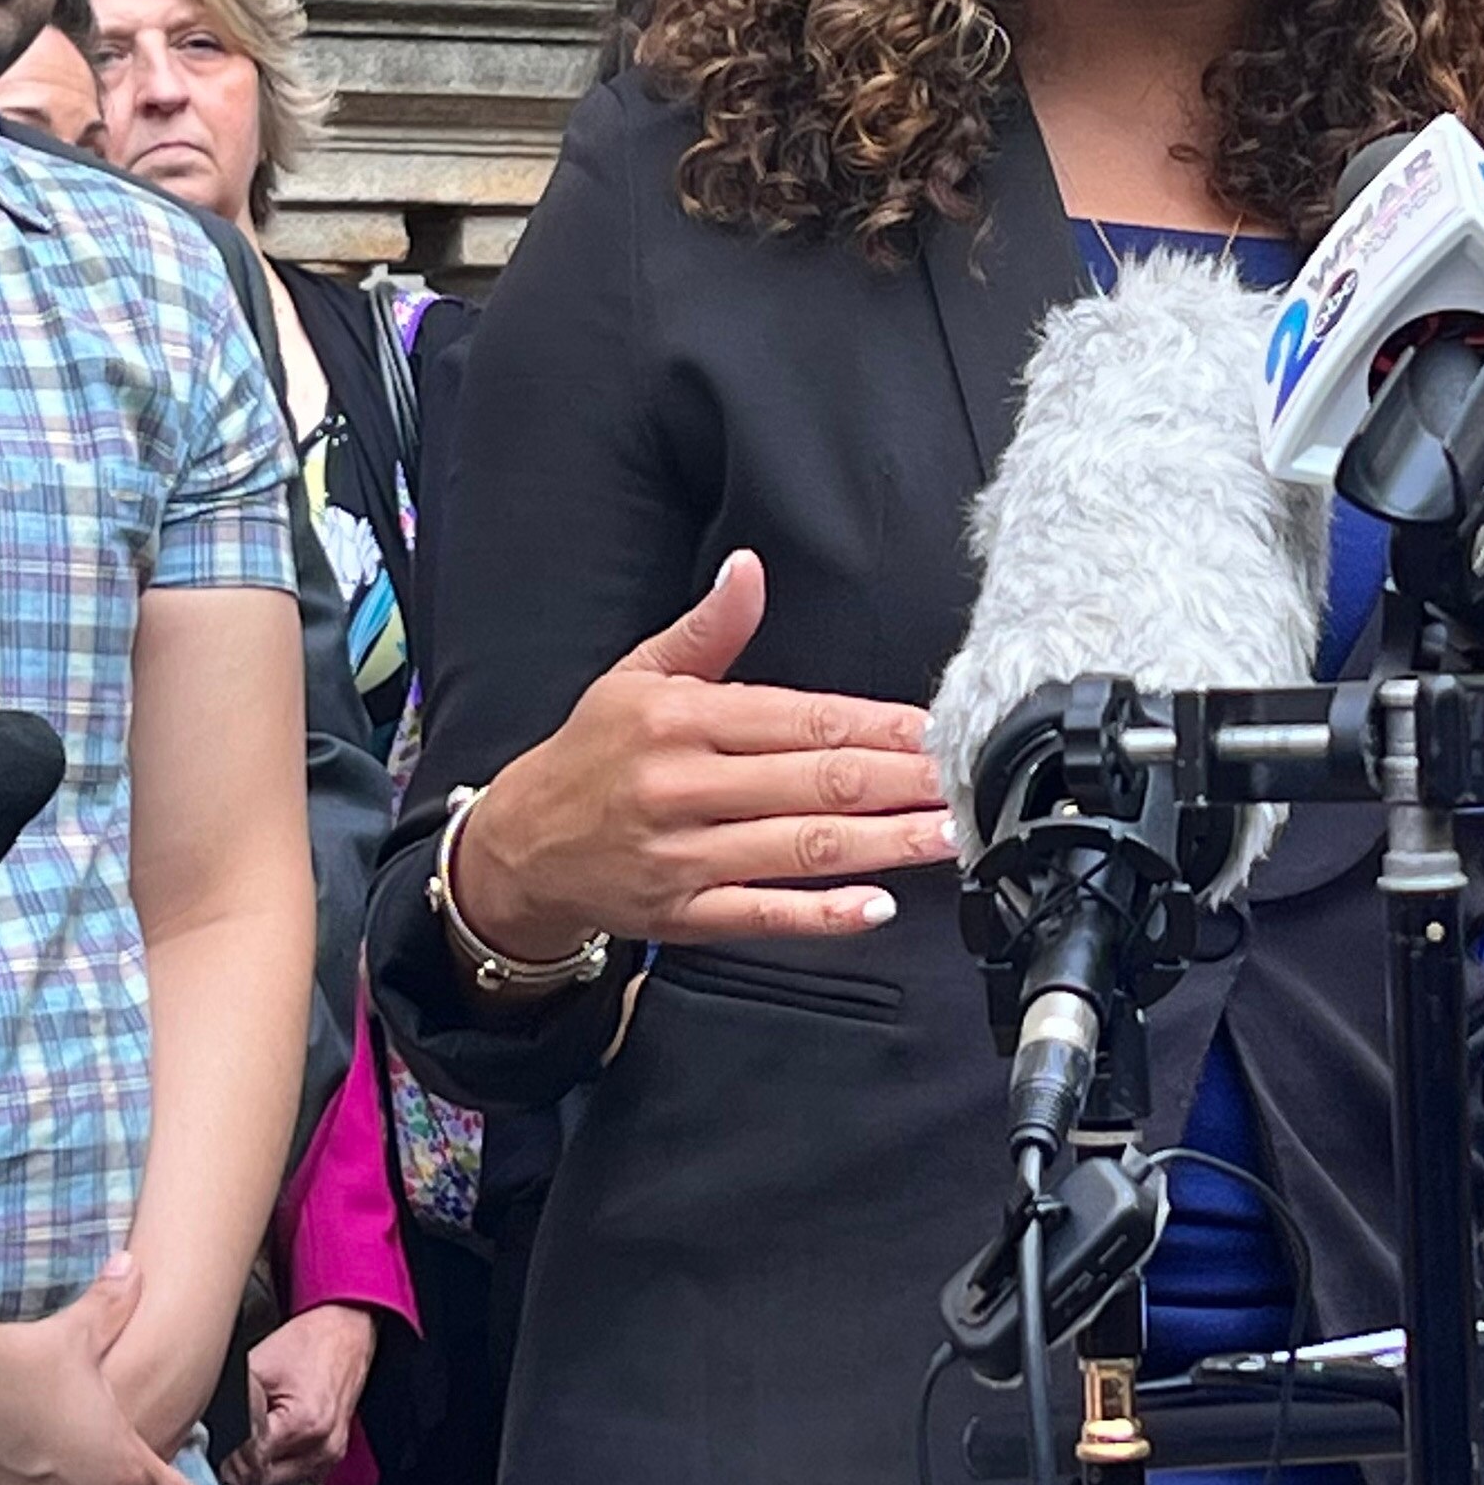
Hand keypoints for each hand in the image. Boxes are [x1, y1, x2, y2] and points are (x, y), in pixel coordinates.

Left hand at [225, 1303, 377, 1484]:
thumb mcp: (258, 1366)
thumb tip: (206, 1433)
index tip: (208, 1464)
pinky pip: (298, 1479)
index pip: (253, 1463)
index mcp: (303, 1423)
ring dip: (259, 1477)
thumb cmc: (307, 1343)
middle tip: (216, 1463)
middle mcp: (322, 1446)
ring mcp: (331, 1454)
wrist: (343, 1333)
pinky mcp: (333, 1455)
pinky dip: (279, 1472)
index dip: (226, 1463)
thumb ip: (234, 1405)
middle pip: (267, 1482)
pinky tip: (265, 1457)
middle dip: (240, 1474)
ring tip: (239, 1459)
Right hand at [457, 549, 949, 954]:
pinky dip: (823, 915)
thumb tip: (748, 569)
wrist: (519, 846)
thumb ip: (705, 630)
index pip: (799, 719)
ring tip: (947, 834)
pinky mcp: (683, 913)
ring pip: (802, 850)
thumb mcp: (634, 676)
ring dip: (885, 844)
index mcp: (678, 720)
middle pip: (814, 783)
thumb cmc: (589, 756)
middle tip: (964, 780)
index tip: (935, 727)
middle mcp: (682, 786)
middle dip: (900, 781)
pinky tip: (877, 906)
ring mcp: (683, 856)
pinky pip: (763, 914)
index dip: (876, 725)